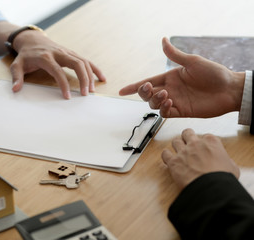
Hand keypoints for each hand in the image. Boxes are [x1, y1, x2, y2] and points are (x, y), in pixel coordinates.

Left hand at [10, 30, 106, 98]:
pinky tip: (101, 78)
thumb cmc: (26, 55)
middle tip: (86, 94)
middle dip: (83, 79)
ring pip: (83, 61)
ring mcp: (67, 52)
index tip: (67, 97)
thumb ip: (17, 76)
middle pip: (76, 64)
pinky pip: (86, 60)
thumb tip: (15, 89)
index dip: (63, 84)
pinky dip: (94, 69)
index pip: (58, 71)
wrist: (32, 39)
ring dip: (90, 75)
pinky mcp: (72, 53)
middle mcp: (59, 53)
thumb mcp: (17, 64)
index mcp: (46, 57)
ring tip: (92, 90)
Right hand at [119, 37, 244, 117]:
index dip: (134, 87)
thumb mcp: (192, 61)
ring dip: (155, 100)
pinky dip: (164, 109)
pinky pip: (165, 113)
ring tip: (166, 95)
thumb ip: (174, 55)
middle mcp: (170, 89)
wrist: (229, 89)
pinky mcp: (182, 111)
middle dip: (143, 92)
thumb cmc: (214, 73)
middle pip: (147, 94)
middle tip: (150, 89)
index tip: (122, 91)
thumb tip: (163, 40)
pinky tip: (170, 102)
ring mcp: (175, 101)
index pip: (147, 82)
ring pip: (154, 104)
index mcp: (170, 77)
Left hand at [162, 128, 239, 189]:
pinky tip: (169, 158)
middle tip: (187, 141)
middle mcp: (195, 144)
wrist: (210, 188)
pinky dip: (166, 155)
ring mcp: (183, 152)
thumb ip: (226, 160)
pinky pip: (165, 154)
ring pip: (175, 141)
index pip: (206, 136)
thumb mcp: (232, 167)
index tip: (204, 147)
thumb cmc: (221, 178)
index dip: (204, 142)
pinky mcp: (173, 162)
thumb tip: (224, 162)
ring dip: (177, 145)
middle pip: (187, 133)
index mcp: (211, 142)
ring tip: (178, 149)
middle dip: (187, 136)